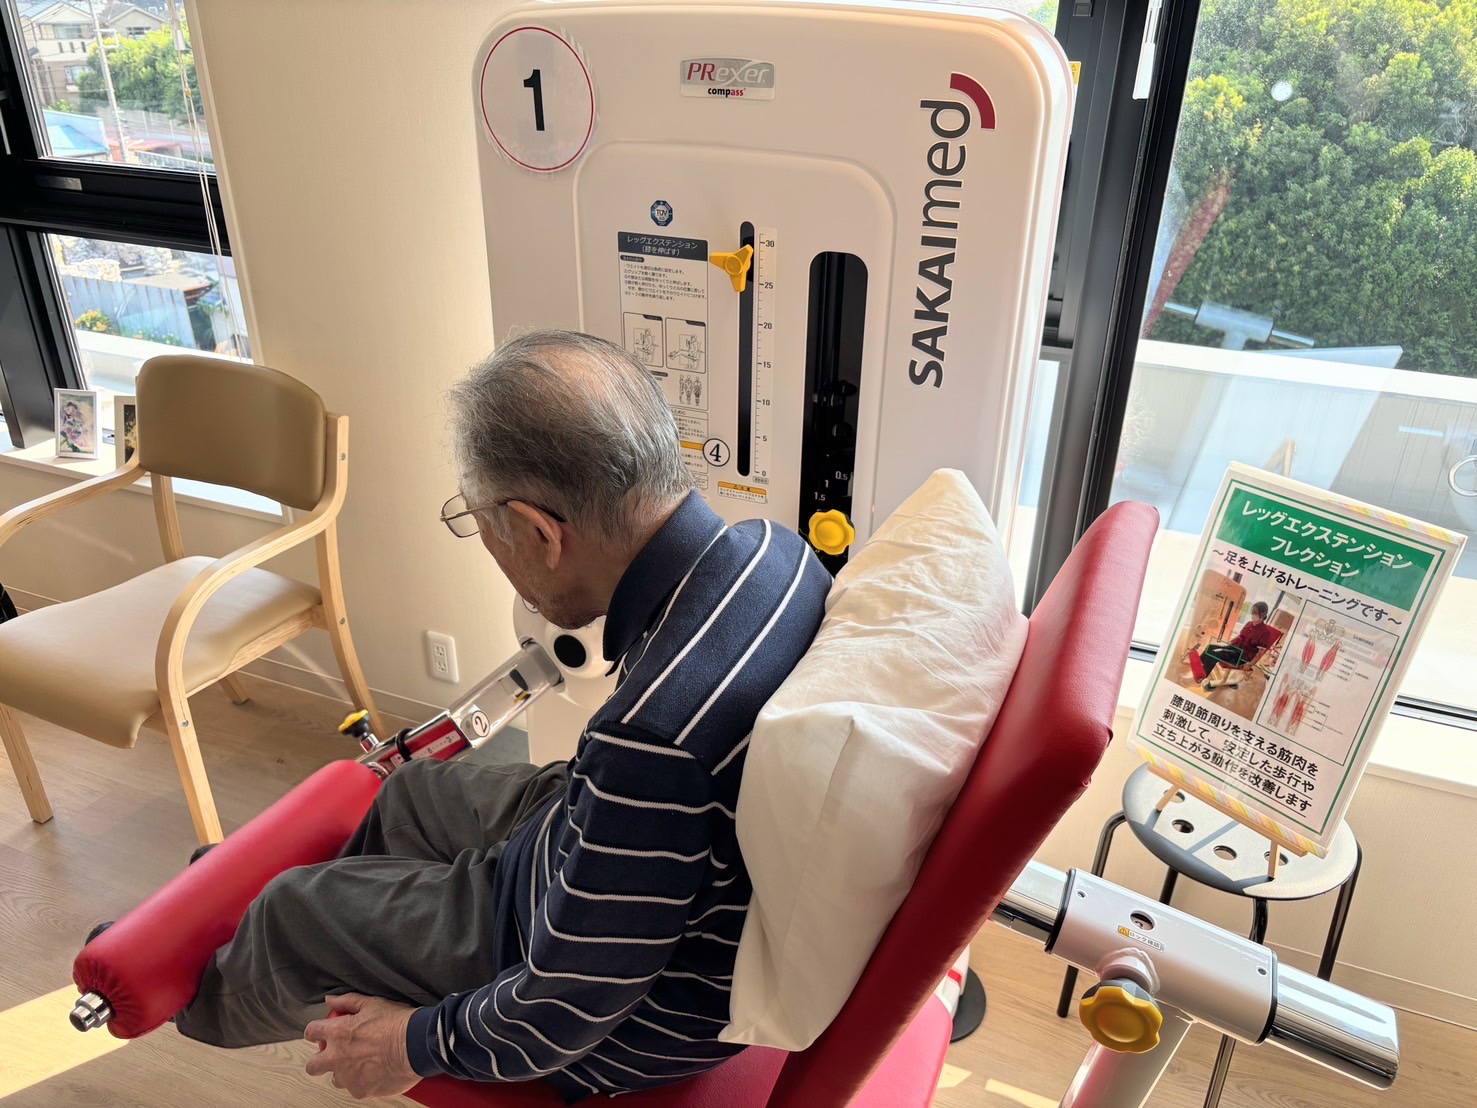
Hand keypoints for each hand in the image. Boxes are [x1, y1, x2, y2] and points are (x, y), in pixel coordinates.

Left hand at [304, 993, 419, 1099]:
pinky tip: (377, 1072)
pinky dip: (364, 1081)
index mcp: (338, 1033)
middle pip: (313, 1066)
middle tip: (334, 1055)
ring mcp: (348, 1078)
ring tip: (363, 1064)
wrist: (417, 1045)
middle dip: (318, 1061)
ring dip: (344, 1072)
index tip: (321, 1033)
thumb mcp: (373, 1004)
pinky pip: (356, 1088)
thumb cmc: (397, 1023)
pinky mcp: (361, 1092)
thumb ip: (347, 1001)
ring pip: (336, 1079)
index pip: (312, 1032)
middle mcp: (337, 1058)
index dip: (315, 1032)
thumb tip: (330, 1000)